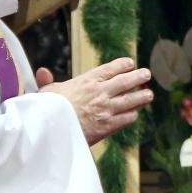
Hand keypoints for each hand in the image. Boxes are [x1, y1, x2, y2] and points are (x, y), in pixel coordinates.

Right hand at [36, 57, 153, 144]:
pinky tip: (134, 114)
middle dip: (138, 77)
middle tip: (146, 74)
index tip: (130, 63)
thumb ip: (48, 81)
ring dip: (142, 96)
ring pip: (131, 100)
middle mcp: (100, 93)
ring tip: (149, 94)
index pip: (110, 69)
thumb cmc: (47, 110)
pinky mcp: (108, 126)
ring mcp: (106, 109)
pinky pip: (127, 118)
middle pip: (125, 82)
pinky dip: (132, 115)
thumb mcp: (46, 92)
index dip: (122, 65)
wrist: (52, 130)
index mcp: (86, 81)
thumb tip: (42, 71)